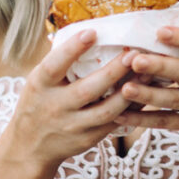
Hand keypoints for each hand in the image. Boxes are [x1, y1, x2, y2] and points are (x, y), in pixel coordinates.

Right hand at [7, 29, 132, 169]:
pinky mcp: (88, 139)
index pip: (54, 65)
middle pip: (87, 90)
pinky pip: (114, 123)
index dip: (72, 49)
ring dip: (130, 92)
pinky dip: (132, 108)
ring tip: (148, 72)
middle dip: (113, 72)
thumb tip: (90, 30)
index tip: (92, 32)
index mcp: (40, 85)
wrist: (30, 147)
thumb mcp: (39, 81)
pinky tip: (145, 92)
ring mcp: (72, 126)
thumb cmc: (39, 102)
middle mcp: (55, 107)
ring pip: (106, 111)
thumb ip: (60, 61)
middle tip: (134, 53)